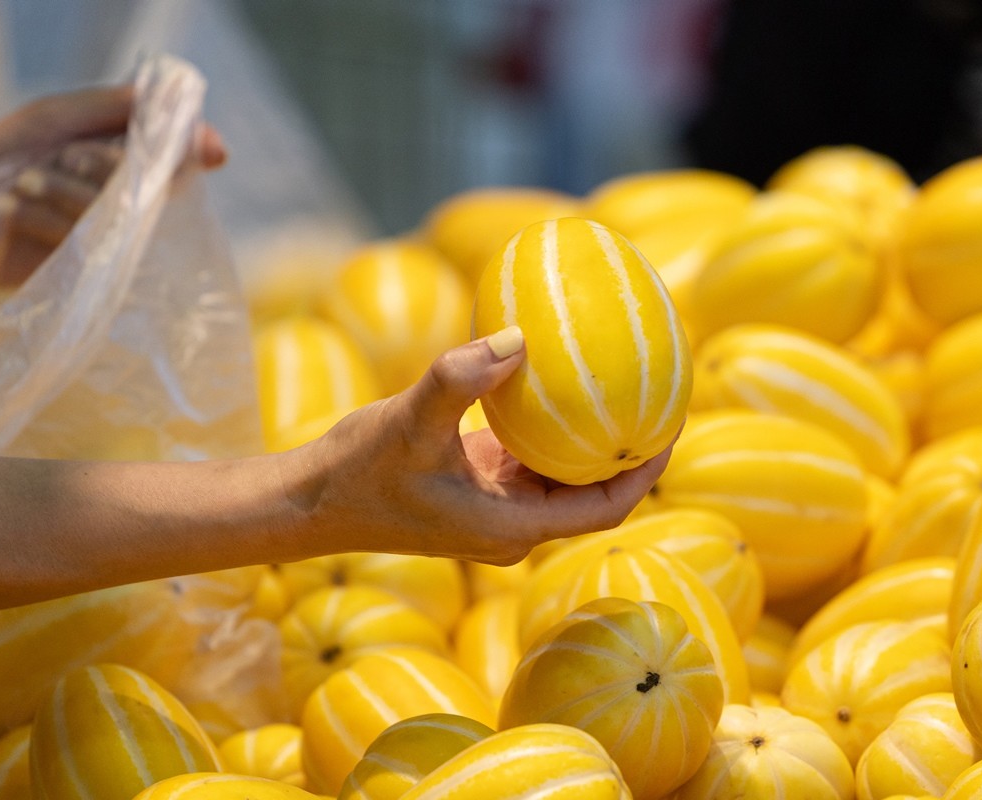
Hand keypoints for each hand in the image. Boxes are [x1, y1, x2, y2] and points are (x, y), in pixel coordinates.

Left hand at [0, 85, 225, 286]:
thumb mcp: (61, 117)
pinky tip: (11, 211)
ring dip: (60, 191)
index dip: (186, 157)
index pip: (178, 164)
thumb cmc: (0, 154)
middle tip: (64, 158)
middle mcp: (120, 206)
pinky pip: (78, 243)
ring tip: (22, 184)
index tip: (209, 151)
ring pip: (110, 216)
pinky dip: (38, 219)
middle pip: (147, 190)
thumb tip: (213, 142)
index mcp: (124, 167)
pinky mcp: (77, 272)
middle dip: (100, 166)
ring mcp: (101, 242)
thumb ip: (126, 113)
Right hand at [281, 326, 675, 565]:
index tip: (672, 426)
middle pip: (594, 493)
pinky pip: (532, 458)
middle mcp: (513, 523)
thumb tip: (520, 339)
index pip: (603, 508)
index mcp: (512, 527)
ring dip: (593, 439)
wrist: (309, 503)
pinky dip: (554, 429)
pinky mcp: (478, 485)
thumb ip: (461, 380)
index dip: (646, 472)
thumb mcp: (409, 423)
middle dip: (630, 451)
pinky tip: (561, 384)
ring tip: (625, 387)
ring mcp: (496, 506)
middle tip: (660, 396)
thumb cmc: (358, 473)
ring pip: (564, 475)